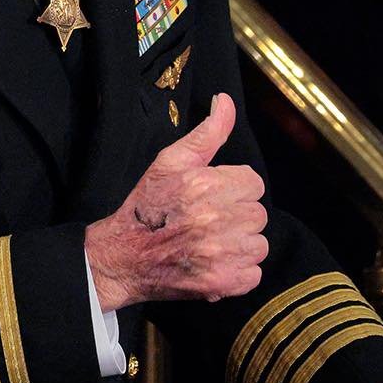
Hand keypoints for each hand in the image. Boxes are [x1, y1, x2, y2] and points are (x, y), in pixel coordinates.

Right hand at [84, 93, 268, 311]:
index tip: (213, 196)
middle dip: (237, 214)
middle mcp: (215, 219)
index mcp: (204, 185)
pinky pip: (254, 272)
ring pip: (259, 243)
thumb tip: (225, 101)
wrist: (124, 257)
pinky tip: (214, 262)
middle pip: (258, 213)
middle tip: (209, 219)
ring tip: (211, 241)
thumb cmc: (147, 206)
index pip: (253, 182)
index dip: (234, 188)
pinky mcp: (222, 282)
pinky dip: (238, 270)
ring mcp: (220, 253)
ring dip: (240, 243)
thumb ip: (207, 132)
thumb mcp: (171, 161)